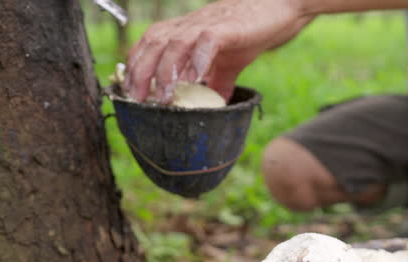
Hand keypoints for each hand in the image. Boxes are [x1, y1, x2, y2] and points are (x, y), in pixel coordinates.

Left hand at [125, 0, 309, 102]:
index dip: (134, 67)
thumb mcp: (229, 63)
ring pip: (174, 44)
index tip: (129, 93)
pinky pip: (206, 42)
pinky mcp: (227, 28)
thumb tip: (214, 107)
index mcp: (184, 32)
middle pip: (153, 44)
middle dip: (141, 73)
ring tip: (164, 97)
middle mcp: (189, 26)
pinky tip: (195, 80)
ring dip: (166, 71)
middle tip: (137, 100)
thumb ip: (217, 82)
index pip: (148, 44)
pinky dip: (198, 61)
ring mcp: (206, 26)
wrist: (278, 9)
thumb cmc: (250, 32)